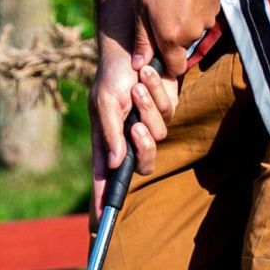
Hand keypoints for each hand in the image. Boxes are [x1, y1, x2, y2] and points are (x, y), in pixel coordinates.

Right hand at [90, 39, 178, 220]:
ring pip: (157, 136)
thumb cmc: (112, 76)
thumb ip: (110, 134)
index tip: (102, 221)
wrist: (135, 48)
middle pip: (142, 166)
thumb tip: (113, 164)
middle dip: (142, 147)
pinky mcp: (164, 111)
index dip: (103, 200)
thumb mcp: (106, 102)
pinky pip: (168, 114)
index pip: (104, 178)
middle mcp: (127, 139)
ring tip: (137, 86)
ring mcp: (147, 126)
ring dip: (147, 108)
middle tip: (136, 128)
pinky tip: (148, 76)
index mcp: (106, 141)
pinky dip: (158, 95)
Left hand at [134, 0, 224, 79]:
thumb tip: (139, 64)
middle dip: (171, 39)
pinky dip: (193, 11)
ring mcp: (206, 22)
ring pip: (192, 33)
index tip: (155, 50)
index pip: (174, 69)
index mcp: (170, 37)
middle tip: (158, 14)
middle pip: (181, 49)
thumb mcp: (140, 4)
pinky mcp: (215, 10)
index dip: (165, 64)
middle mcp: (191, 35)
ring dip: (182, 22)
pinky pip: (201, 19)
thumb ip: (142, 38)